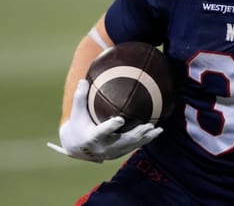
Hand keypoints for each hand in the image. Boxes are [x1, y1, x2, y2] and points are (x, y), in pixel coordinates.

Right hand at [47, 79, 162, 162]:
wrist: (76, 147)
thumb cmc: (77, 125)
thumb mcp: (76, 112)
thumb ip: (80, 97)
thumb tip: (83, 80)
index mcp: (91, 137)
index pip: (101, 132)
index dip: (110, 127)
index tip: (120, 119)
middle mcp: (102, 147)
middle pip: (122, 141)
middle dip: (136, 134)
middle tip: (148, 125)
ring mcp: (111, 153)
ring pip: (130, 146)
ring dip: (145, 138)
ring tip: (158, 129)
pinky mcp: (117, 154)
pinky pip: (132, 148)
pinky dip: (144, 141)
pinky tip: (155, 133)